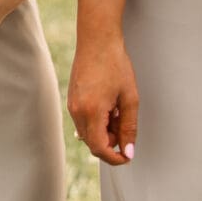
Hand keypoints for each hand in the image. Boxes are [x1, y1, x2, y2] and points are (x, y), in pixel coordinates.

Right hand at [67, 34, 140, 165]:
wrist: (97, 41)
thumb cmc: (115, 65)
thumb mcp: (129, 99)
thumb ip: (129, 128)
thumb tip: (128, 151)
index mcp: (91, 112)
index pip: (99, 148)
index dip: (115, 158)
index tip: (128, 156)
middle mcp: (76, 111)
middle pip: (92, 143)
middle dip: (111, 143)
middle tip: (126, 127)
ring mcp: (72, 105)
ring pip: (88, 133)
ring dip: (105, 132)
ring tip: (119, 112)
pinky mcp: (72, 100)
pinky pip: (83, 121)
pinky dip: (98, 123)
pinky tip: (109, 107)